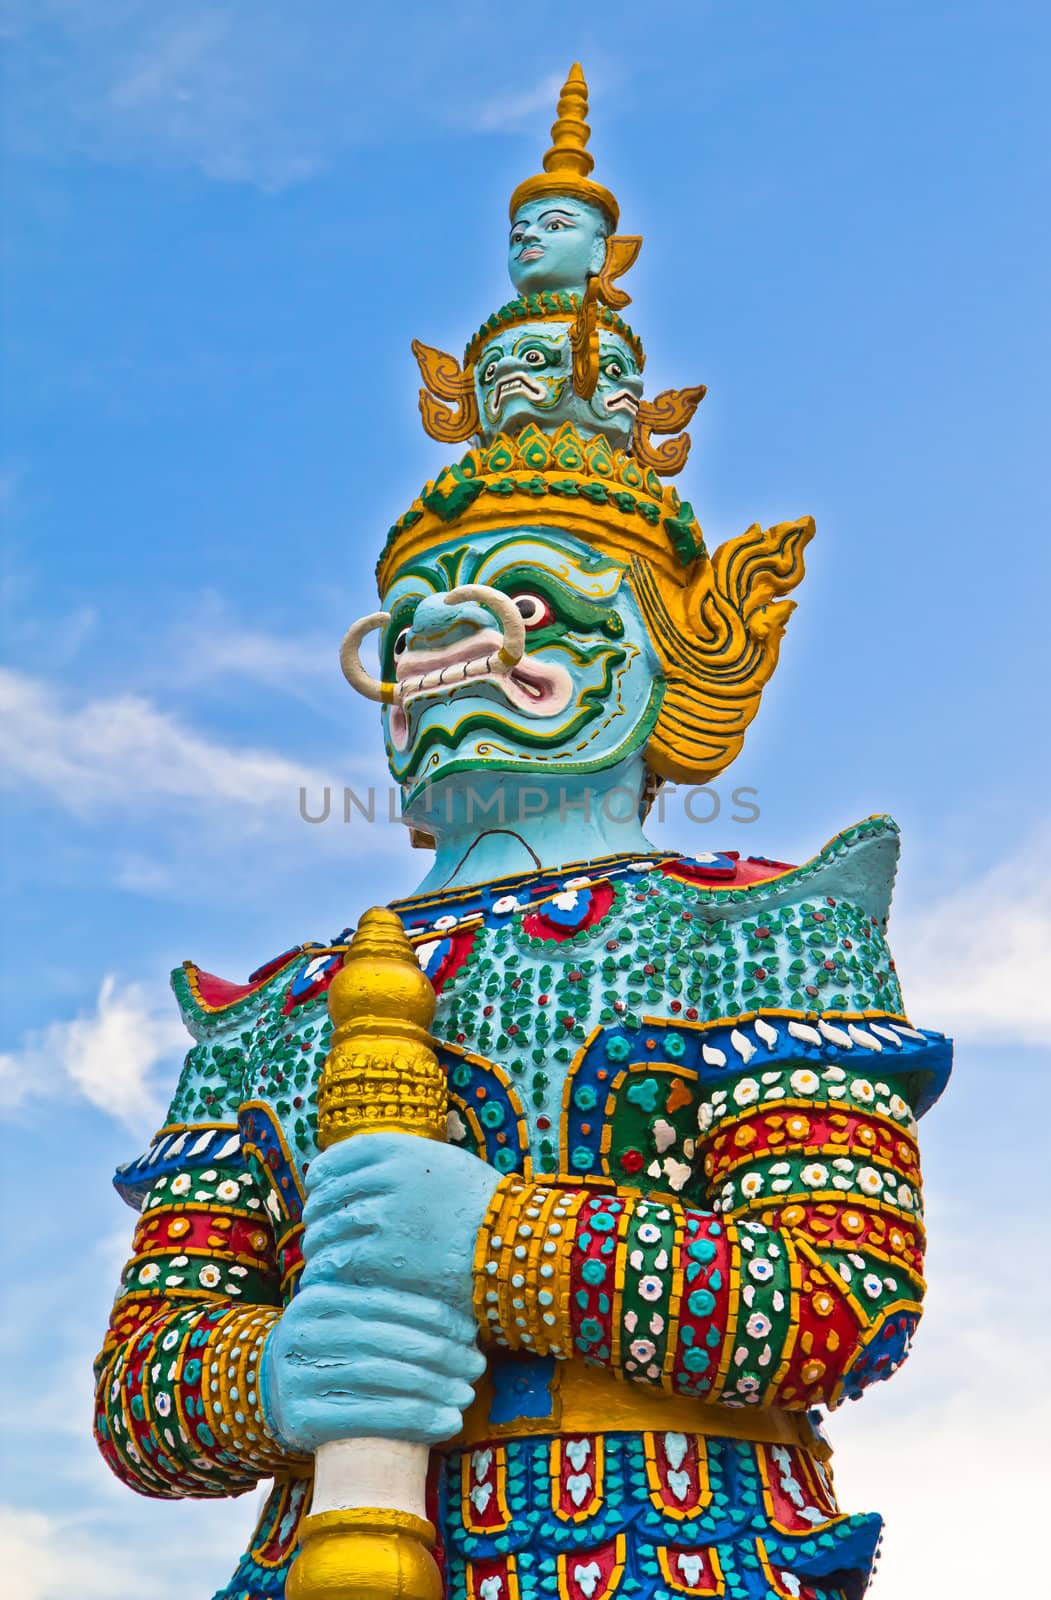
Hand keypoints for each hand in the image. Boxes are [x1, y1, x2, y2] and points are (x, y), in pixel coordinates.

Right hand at [261, 1281, 484, 1451]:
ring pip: (382, 1379)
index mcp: (319, 1297)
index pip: (386, 1304)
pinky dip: (413, 1420)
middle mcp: (302, 1332)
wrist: (278, 1392)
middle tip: (475, 1366)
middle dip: (440, 1355)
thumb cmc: (335, 1349)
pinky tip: (444, 1423)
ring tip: (465, 1395)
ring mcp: (296, 1377)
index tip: (469, 1332)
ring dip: (433, 1389)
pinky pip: (369, 1419)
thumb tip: (465, 1318)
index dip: (433, 1317)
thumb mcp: (349, 1316)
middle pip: (387, 1342)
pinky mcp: (302, 1419)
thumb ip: (388, 1309)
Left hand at [299, 1132, 502, 1316]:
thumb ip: (402, 1162)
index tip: (316, 1184)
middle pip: (331, 1193)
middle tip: (315, 1225)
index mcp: (400, 1149)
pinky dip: (327, 1267)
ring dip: (318, 1241)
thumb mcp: (443, 1162)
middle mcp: (387, 1177)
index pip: (340, 1156)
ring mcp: (384, 1216)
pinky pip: (339, 1259)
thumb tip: (358, 1173)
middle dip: (317, 1210)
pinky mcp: (384, 1255)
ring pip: (329, 1227)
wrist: (511, 1240)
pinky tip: (325, 1274)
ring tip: (318, 1252)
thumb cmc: (482, 1204)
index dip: (323, 1172)